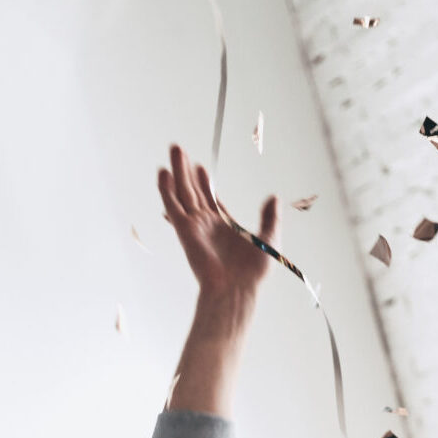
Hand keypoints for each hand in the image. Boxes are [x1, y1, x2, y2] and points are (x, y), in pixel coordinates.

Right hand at [157, 143, 276, 304]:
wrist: (236, 287)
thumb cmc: (253, 271)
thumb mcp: (270, 239)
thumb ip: (271, 218)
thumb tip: (274, 198)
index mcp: (225, 227)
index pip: (211, 200)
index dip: (205, 183)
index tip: (201, 167)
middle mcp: (207, 224)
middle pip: (194, 191)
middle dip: (187, 170)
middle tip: (180, 150)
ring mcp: (194, 225)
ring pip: (183, 192)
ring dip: (177, 170)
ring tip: (175, 149)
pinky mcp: (184, 229)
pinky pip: (173, 205)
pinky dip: (167, 189)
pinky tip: (163, 173)